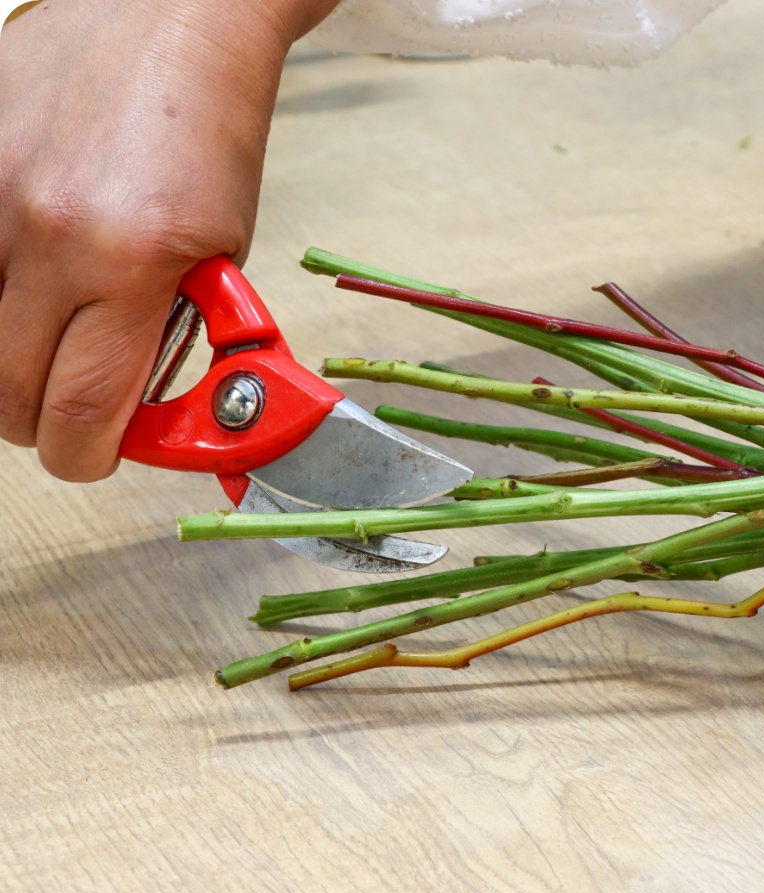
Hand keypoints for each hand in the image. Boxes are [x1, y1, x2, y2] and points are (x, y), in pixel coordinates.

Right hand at [0, 0, 335, 481]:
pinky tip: (17, 289)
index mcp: (134, 262)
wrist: (171, 21)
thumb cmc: (209, 136)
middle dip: (40, 421)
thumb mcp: (220, 252)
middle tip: (68, 410)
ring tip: (41, 347)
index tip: (96, 454)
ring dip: (2, 365)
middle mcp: (48, 232)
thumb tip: (134, 406)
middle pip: (5, 391)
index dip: (85, 455)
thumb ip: (170, 331)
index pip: (81, 409)